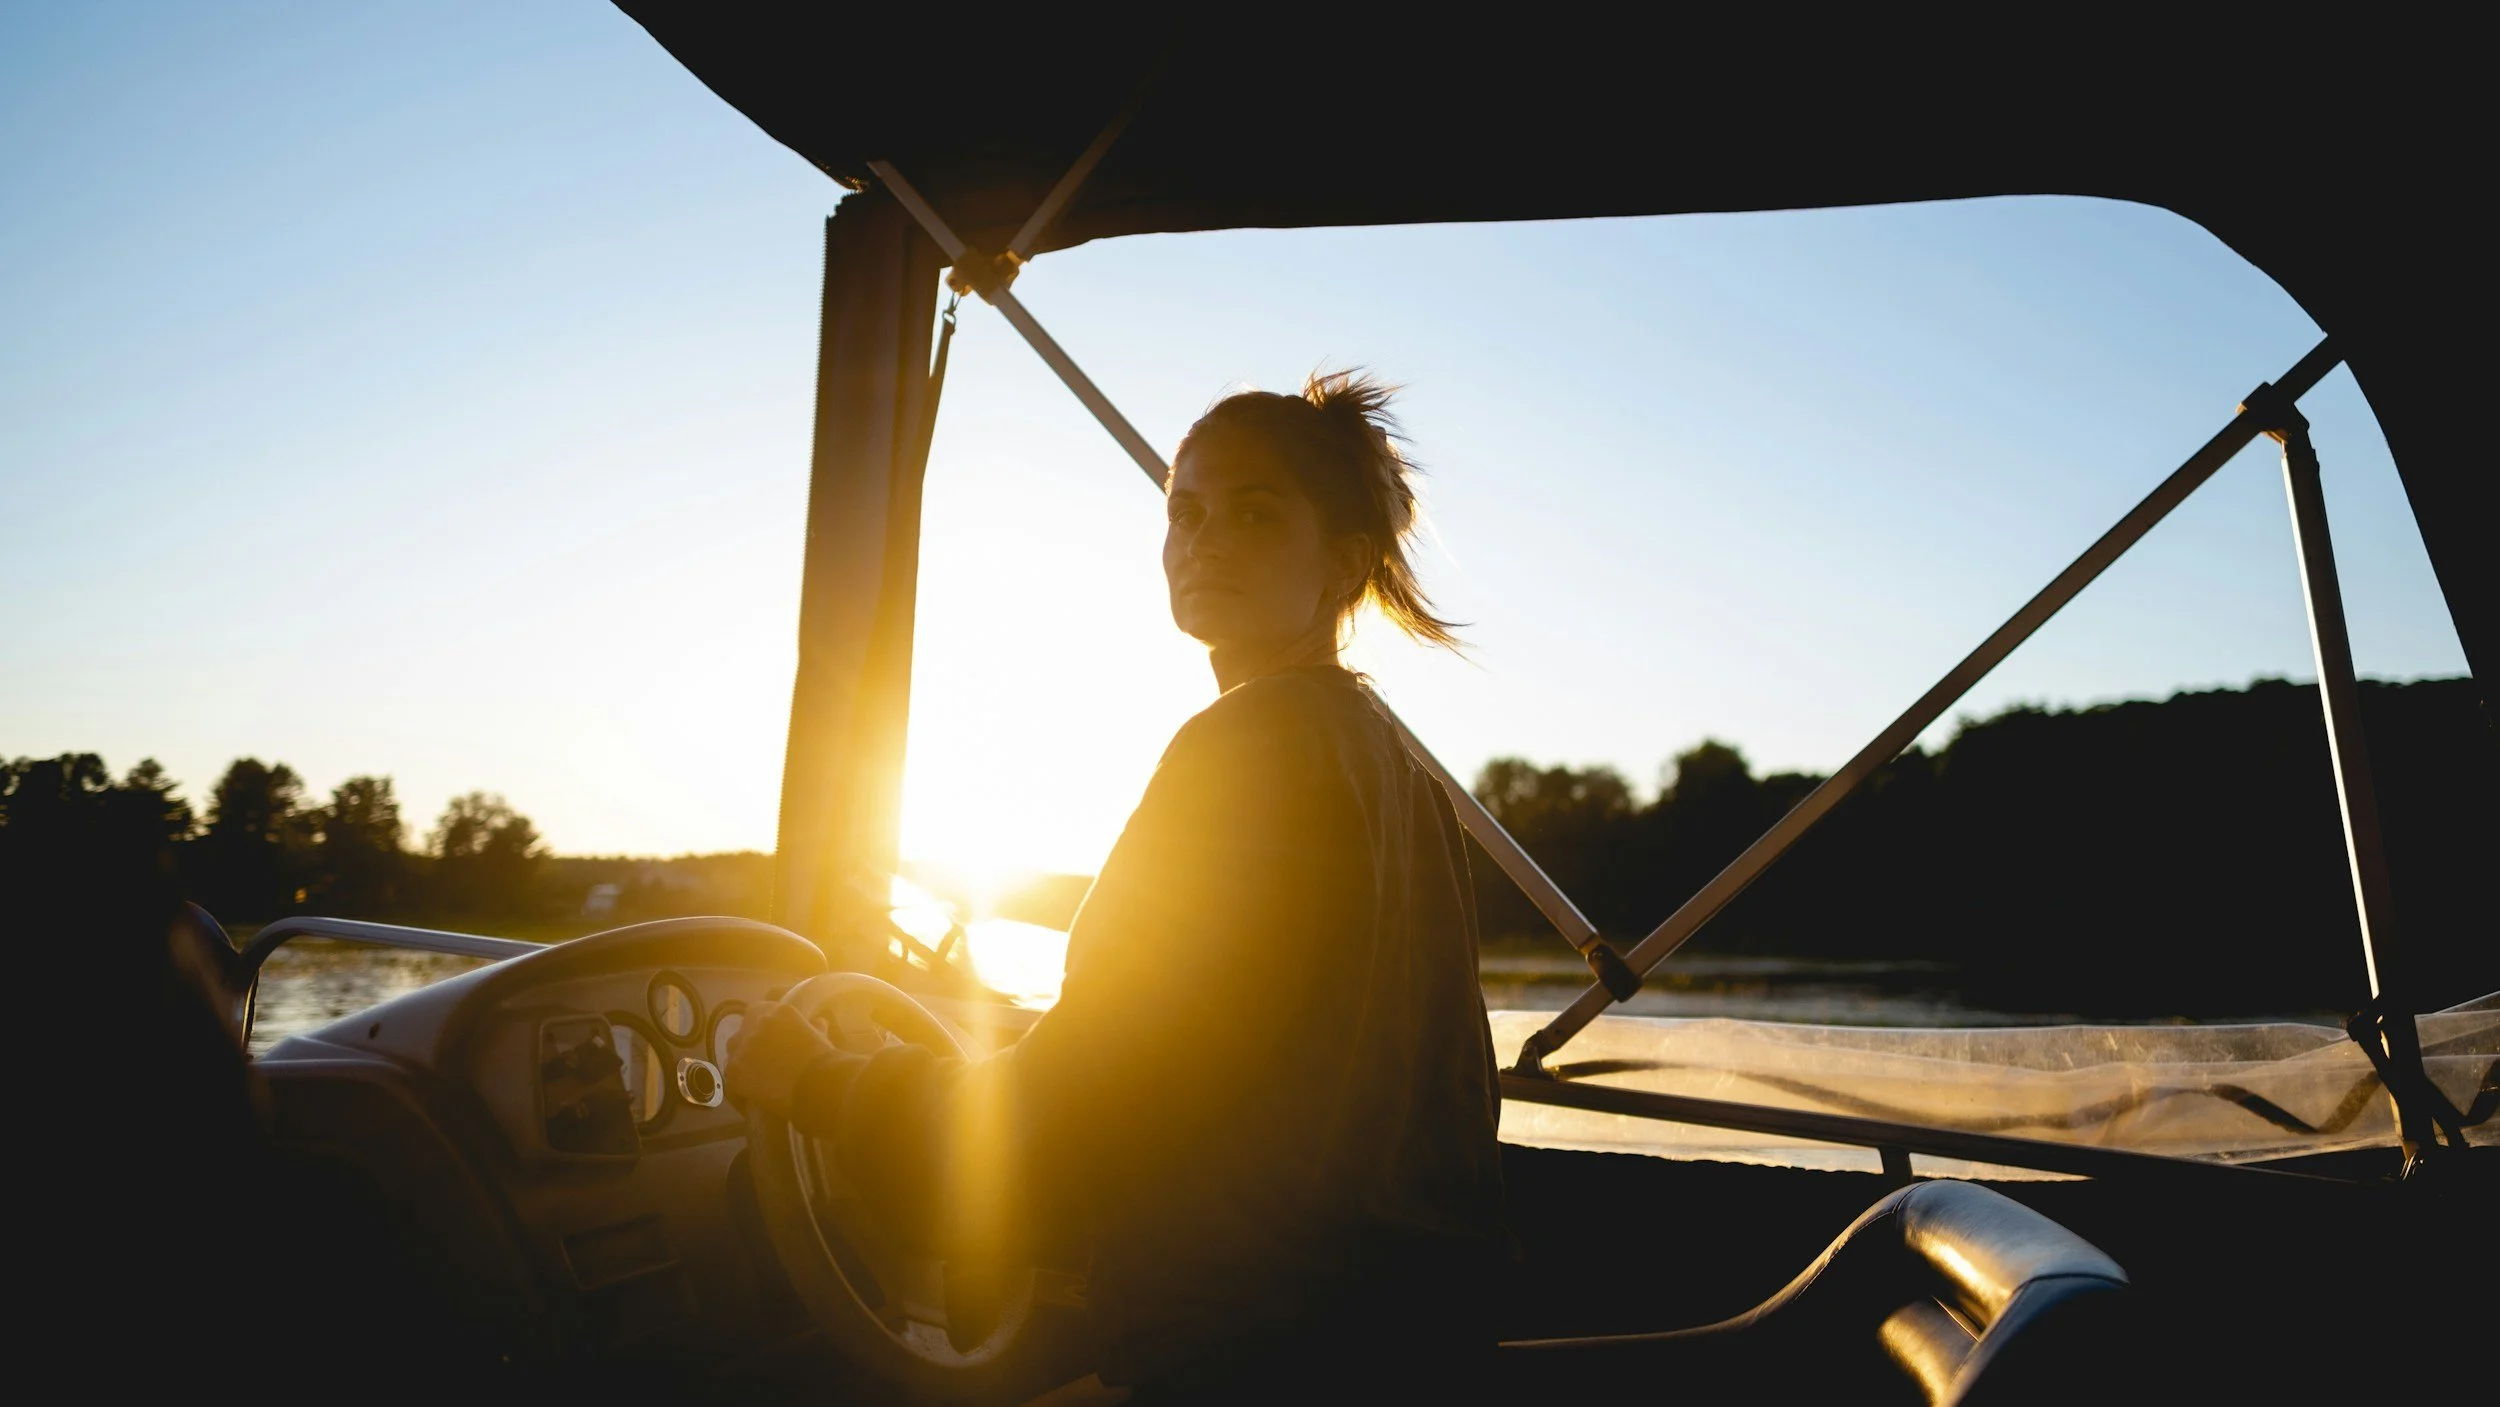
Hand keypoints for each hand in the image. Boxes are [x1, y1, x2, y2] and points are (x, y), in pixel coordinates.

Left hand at [723, 1000, 836, 1118]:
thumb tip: (818, 1022)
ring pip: (733, 1055)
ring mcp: (742, 1048)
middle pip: (742, 1034)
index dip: (761, 1028)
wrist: (816, 1085)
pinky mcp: (734, 1072)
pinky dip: (739, 1088)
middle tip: (763, 1062)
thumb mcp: (820, 1037)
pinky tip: (751, 1097)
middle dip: (749, 1046)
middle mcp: (755, 1025)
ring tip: (756, 1080)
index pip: (757, 1012)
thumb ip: (814, 1027)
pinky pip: (730, 1080)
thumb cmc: (824, 1060)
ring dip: (742, 1064)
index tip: (769, 1039)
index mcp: (776, 1012)